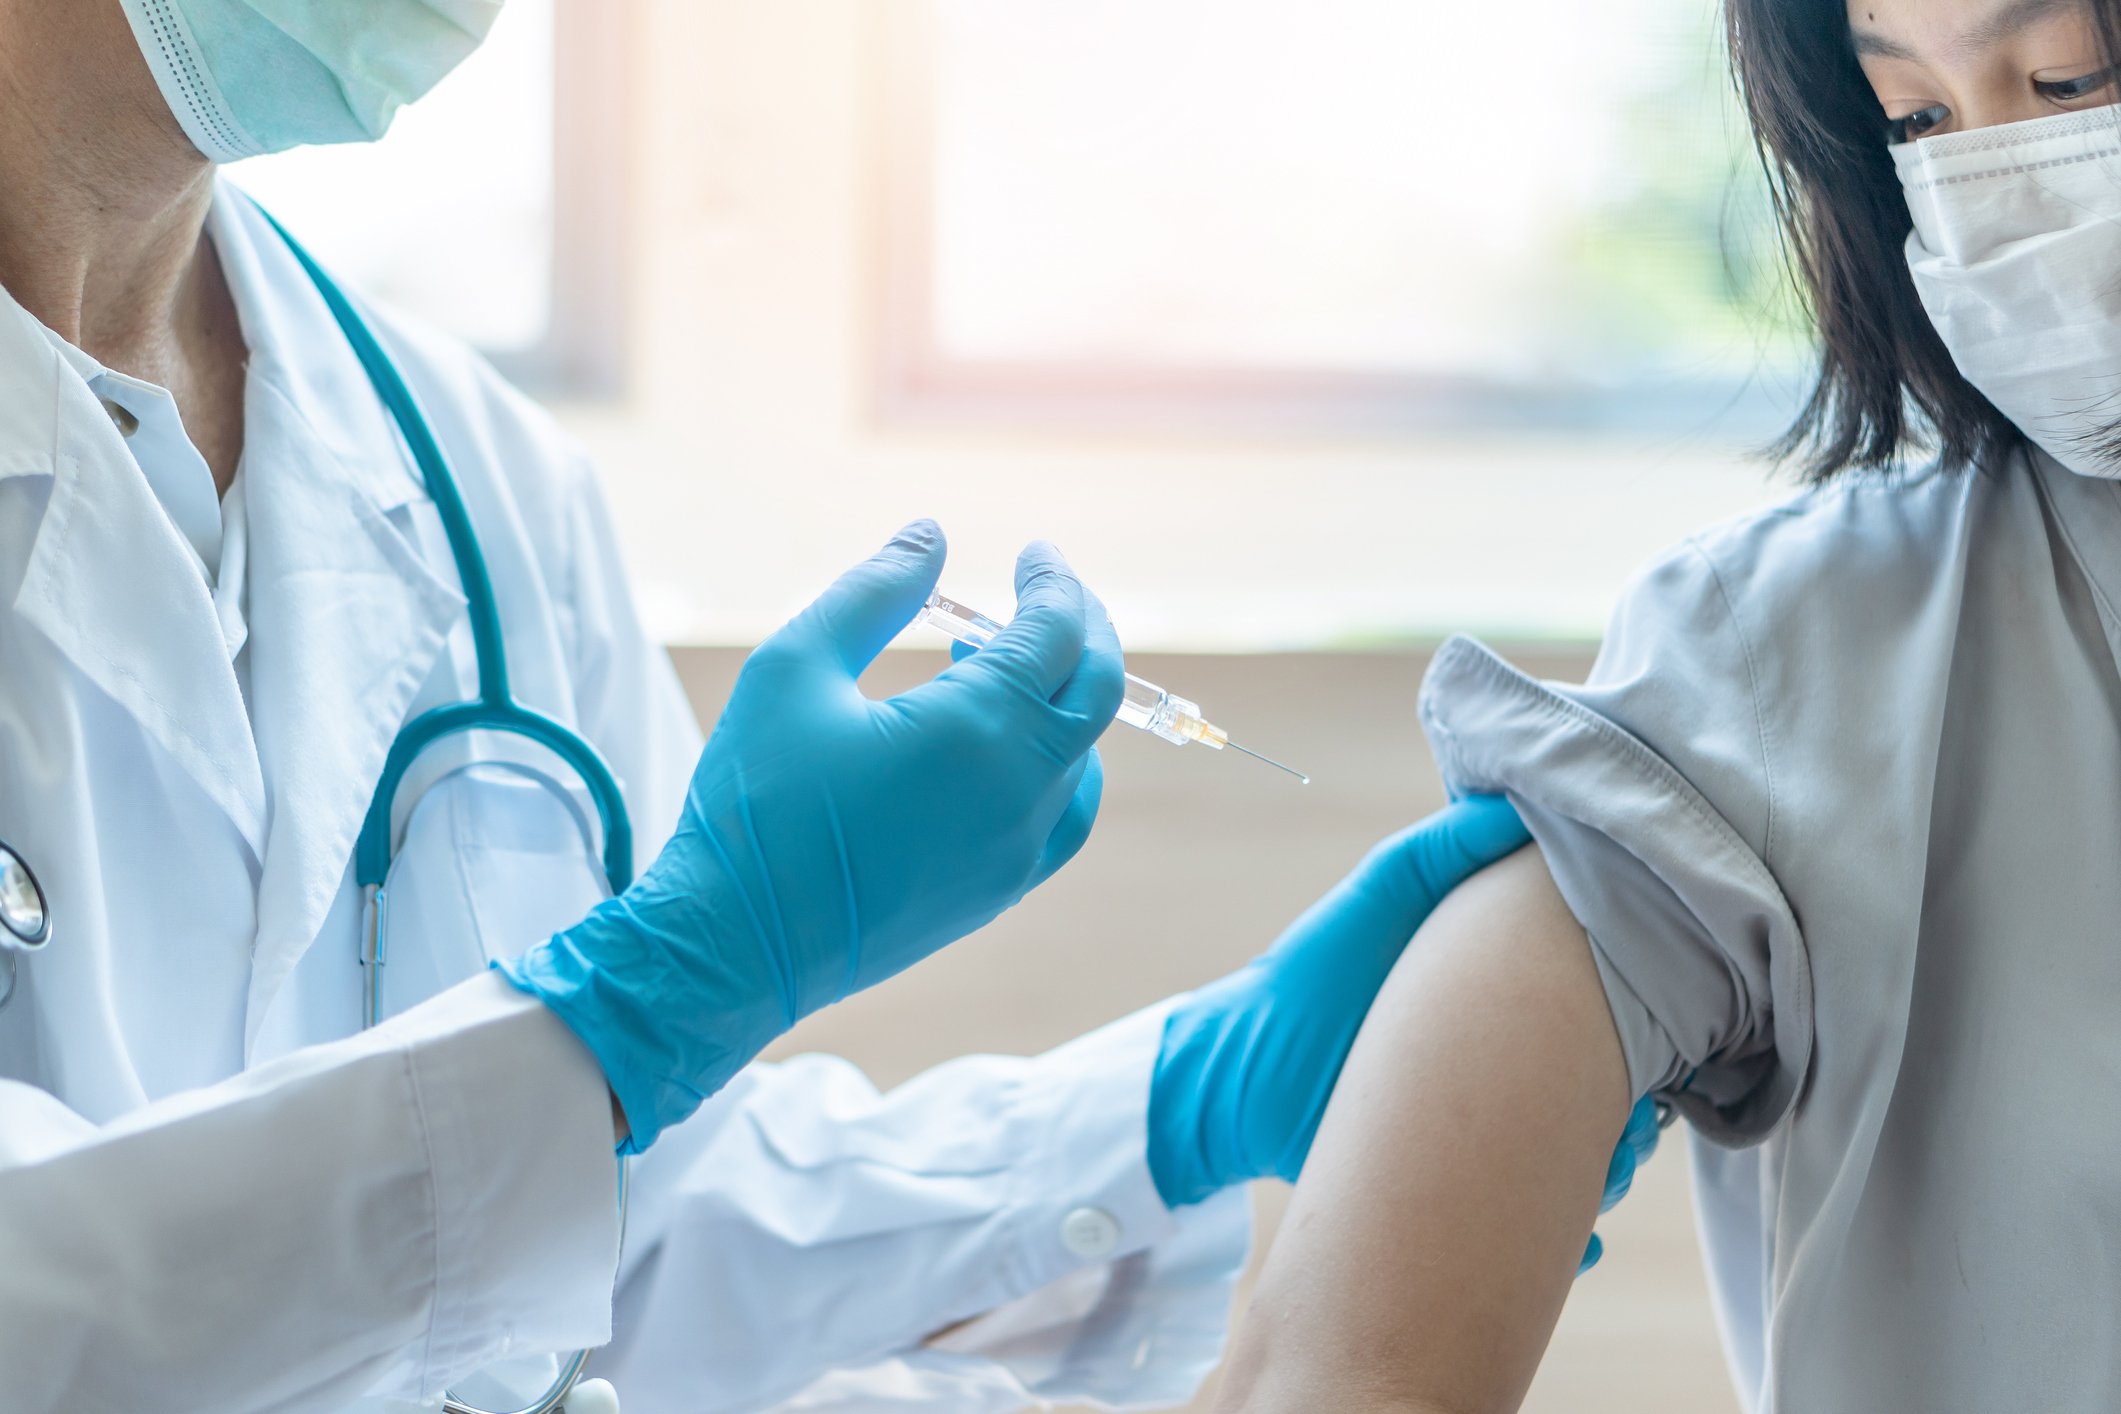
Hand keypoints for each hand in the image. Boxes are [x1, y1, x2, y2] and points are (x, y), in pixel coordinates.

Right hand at [503, 522, 1123, 1149]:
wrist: (734, 945)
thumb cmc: (754, 804)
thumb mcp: (793, 668)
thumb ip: (873, 592)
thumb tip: (931, 535)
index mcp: (979, 729)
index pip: (1057, 634)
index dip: (1053, 582)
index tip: (1033, 553)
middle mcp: (1020, 791)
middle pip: (1096, 692)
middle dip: (1082, 630)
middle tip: (1044, 594)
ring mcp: (1018, 850)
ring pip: (1084, 757)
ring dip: (1064, 700)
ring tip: (998, 667)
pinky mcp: (1001, 892)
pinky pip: (1064, 816)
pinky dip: (1056, 765)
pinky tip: (1000, 746)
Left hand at [1147, 796, 1658, 1269]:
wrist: (1243, 1079)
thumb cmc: (1310, 975)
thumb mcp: (1376, 897)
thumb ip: (1441, 850)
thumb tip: (1519, 810)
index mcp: (1504, 1001)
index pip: (1601, 1013)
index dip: (1640, 1022)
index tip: (1653, 1027)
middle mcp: (1508, 1071)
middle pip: (1608, 1095)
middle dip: (1630, 1113)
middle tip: (1625, 1120)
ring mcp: (1490, 1136)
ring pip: (1587, 1163)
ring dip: (1609, 1173)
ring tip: (1601, 1173)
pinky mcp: (1464, 1198)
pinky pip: (1539, 1228)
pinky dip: (1572, 1239)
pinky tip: (1578, 1239)